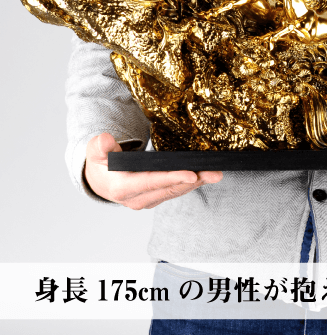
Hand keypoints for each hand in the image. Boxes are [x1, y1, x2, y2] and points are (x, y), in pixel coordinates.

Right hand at [84, 132, 222, 209]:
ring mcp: (149, 200)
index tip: (190, 174)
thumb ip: (99, 146)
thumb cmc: (101, 163)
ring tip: (215, 174)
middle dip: (193, 180)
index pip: (151, 182)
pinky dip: (192, 183)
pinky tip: (206, 176)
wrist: (101, 180)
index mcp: (122, 188)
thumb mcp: (96, 151)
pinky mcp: (158, 197)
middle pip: (170, 188)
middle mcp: (137, 199)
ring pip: (177, 191)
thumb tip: (104, 140)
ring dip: (197, 183)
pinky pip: (177, 190)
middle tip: (213, 173)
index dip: (171, 178)